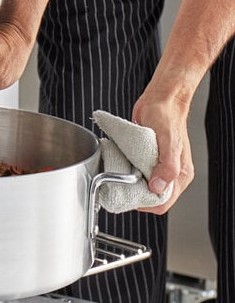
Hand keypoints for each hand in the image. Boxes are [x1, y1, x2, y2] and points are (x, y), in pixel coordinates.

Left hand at [131, 90, 193, 213]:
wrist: (159, 99)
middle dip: (134, 194)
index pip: (162, 203)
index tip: (129, 196)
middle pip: (150, 197)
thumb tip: (158, 186)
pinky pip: (136, 174)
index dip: (145, 203)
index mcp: (180, 174)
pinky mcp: (147, 160)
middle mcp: (169, 173)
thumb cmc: (167, 115)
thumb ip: (167, 166)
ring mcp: (158, 167)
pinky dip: (127, 173)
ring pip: (141, 187)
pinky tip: (122, 166)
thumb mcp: (169, 141)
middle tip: (121, 184)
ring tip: (121, 173)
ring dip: (129, 183)